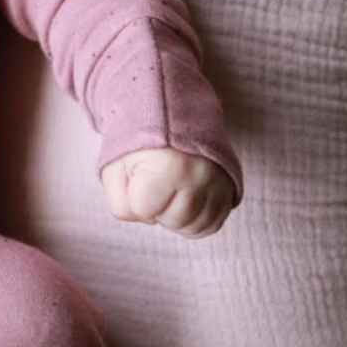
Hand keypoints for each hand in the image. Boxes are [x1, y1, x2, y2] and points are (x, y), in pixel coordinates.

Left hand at [101, 147, 233, 238]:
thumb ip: (120, 202)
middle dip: (158, 209)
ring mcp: (219, 183)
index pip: (143, 211)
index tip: (139, 177)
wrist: (173, 119)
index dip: (136, 199)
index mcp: (169, 167)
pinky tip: (186, 202)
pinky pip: (212, 225)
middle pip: (173, 222)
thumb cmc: (142, 146)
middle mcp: (200, 176)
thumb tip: (144, 218)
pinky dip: (195, 221)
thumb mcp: (116, 168)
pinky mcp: (231, 189)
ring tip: (171, 191)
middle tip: (157, 184)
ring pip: (194, 227)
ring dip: (178, 217)